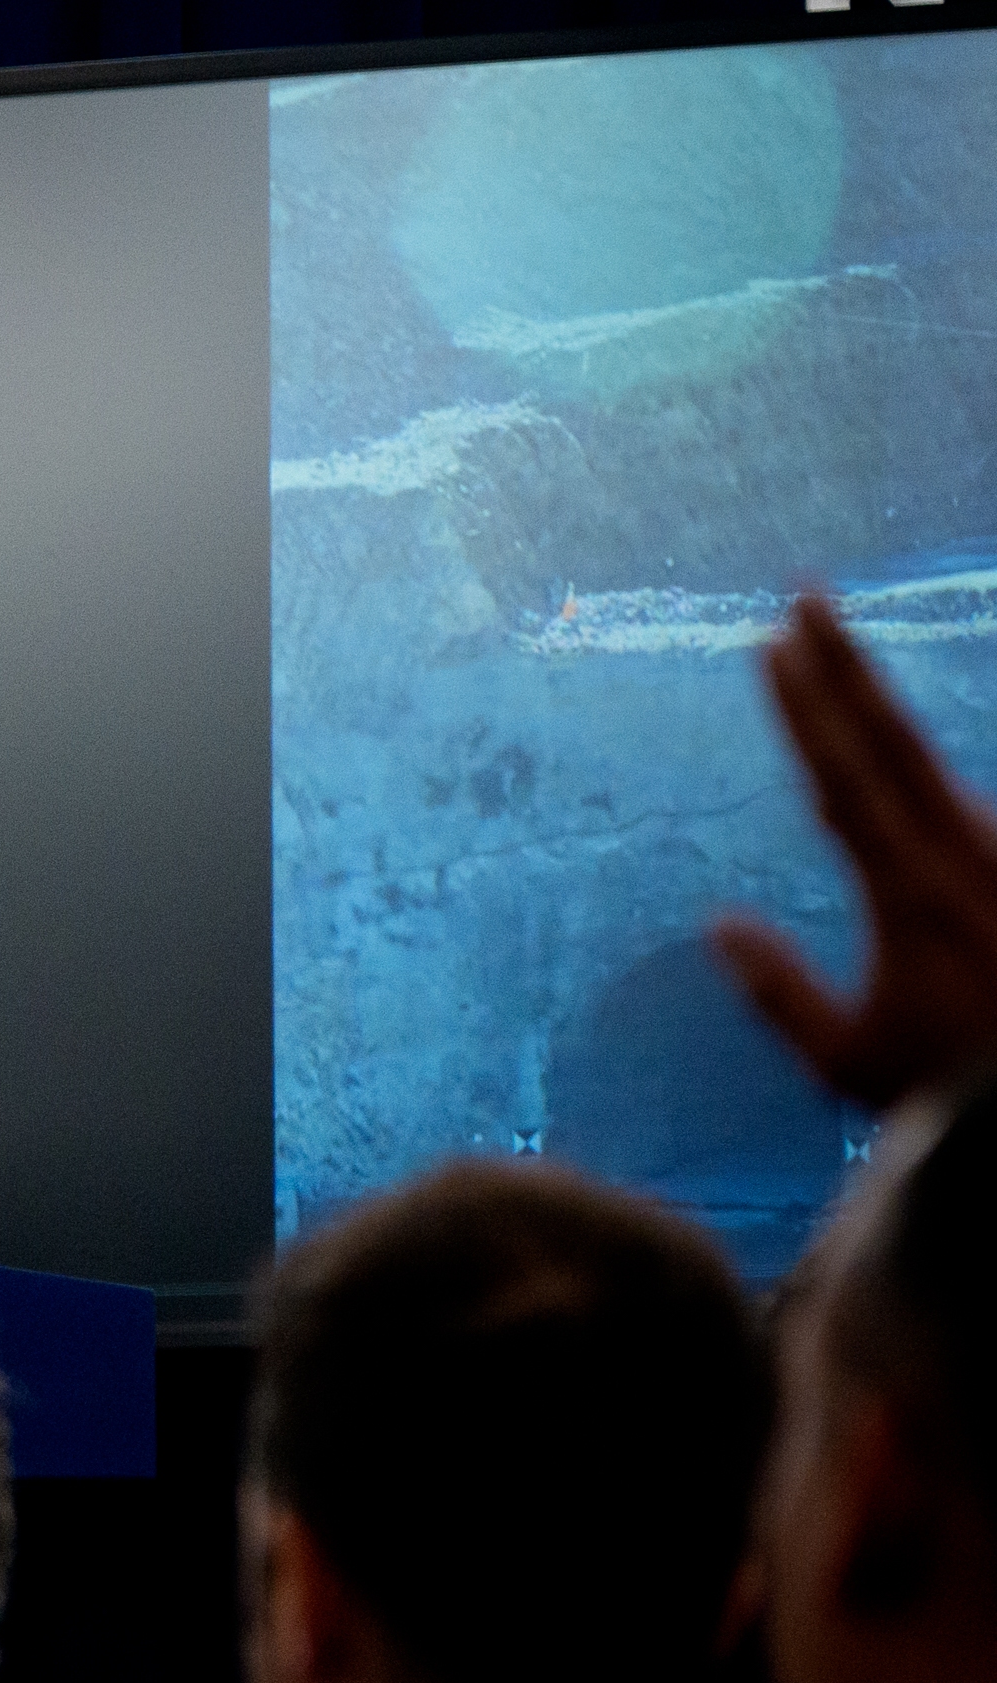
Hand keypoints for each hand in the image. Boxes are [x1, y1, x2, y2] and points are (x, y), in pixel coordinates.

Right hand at [718, 591, 996, 1106]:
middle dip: (846, 666)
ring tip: (838, 665)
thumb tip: (718, 925)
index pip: (842, 777)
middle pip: (895, 739)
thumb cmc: (946, 1086)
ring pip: (936, 766)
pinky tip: (891, 758)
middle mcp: (962, 852)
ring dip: (881, 713)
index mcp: (907, 890)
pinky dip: (919, 776)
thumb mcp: (846, 1061)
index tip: (773, 646)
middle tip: (809, 595)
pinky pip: (965, 806)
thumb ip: (779, 992)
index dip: (807, 709)